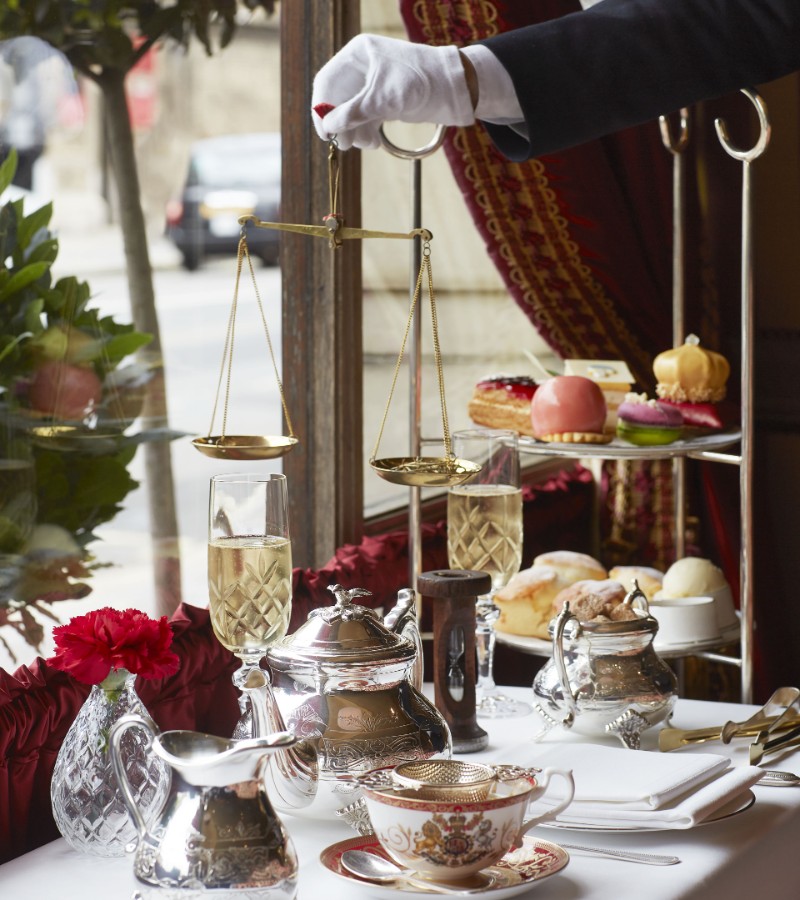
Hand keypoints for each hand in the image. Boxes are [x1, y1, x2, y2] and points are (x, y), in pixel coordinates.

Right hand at [311, 34, 474, 149]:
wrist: (452, 89)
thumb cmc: (420, 82)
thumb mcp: (383, 99)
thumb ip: (353, 113)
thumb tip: (329, 127)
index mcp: (358, 55)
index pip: (327, 81)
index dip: (322, 108)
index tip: (325, 133)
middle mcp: (362, 68)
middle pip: (338, 99)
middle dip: (341, 124)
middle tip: (346, 145)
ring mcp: (372, 85)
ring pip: (351, 112)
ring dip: (355, 131)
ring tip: (367, 145)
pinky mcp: (383, 100)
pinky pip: (365, 118)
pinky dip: (366, 132)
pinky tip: (373, 143)